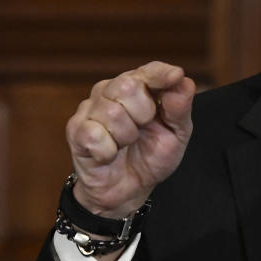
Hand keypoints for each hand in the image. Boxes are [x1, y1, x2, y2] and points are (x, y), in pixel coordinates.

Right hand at [66, 61, 195, 217]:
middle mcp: (110, 91)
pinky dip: (108, 152)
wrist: (128, 190)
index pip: (149, 70)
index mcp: (138, 87)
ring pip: (112, 113)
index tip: (175, 76)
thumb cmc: (150, 156)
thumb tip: (184, 81)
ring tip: (125, 144)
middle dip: (144, 114)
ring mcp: (90, 109)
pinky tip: (109, 154)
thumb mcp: (176, 135)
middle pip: (128, 86)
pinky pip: (95, 135)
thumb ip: (180, 108)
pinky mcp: (76, 131)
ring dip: (127, 137)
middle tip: (142, 130)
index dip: (161, 74)